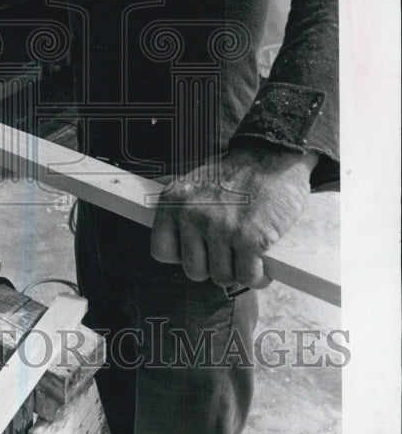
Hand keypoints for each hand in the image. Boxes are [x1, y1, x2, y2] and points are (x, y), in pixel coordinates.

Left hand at [150, 143, 316, 288]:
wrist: (273, 156)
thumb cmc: (238, 173)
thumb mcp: (196, 185)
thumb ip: (184, 212)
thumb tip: (181, 246)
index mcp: (173, 201)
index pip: (161, 250)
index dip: (182, 256)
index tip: (198, 250)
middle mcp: (192, 215)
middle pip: (194, 270)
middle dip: (213, 266)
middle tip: (228, 252)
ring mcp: (220, 228)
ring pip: (222, 277)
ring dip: (238, 270)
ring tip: (247, 254)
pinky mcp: (250, 239)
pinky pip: (248, 277)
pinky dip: (259, 276)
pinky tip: (262, 262)